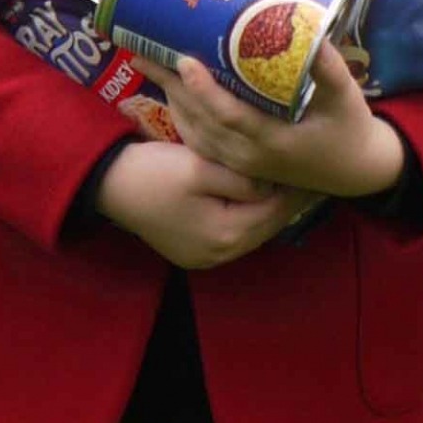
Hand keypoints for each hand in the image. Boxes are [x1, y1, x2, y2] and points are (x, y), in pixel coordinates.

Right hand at [93, 139, 312, 270]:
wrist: (109, 185)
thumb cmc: (157, 173)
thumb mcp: (203, 167)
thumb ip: (244, 179)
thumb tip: (274, 182)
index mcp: (225, 236)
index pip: (275, 213)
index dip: (296, 189)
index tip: (313, 166)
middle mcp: (218, 254)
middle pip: (265, 225)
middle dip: (286, 199)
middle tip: (307, 171)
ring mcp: (204, 255)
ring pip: (250, 228)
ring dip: (267, 205)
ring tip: (286, 177)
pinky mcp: (192, 248)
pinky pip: (232, 229)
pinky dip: (246, 211)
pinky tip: (254, 190)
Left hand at [133, 43, 405, 201]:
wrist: (354, 170)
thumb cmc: (349, 128)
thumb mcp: (345, 97)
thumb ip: (328, 68)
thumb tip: (313, 30)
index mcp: (273, 142)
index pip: (230, 117)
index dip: (205, 92)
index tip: (184, 62)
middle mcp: (249, 156)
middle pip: (201, 122)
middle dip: (171, 87)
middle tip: (144, 50)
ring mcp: (241, 162)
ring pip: (195, 132)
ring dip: (170, 98)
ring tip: (147, 63)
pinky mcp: (239, 161)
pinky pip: (200, 141)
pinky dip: (181, 116)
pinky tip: (169, 92)